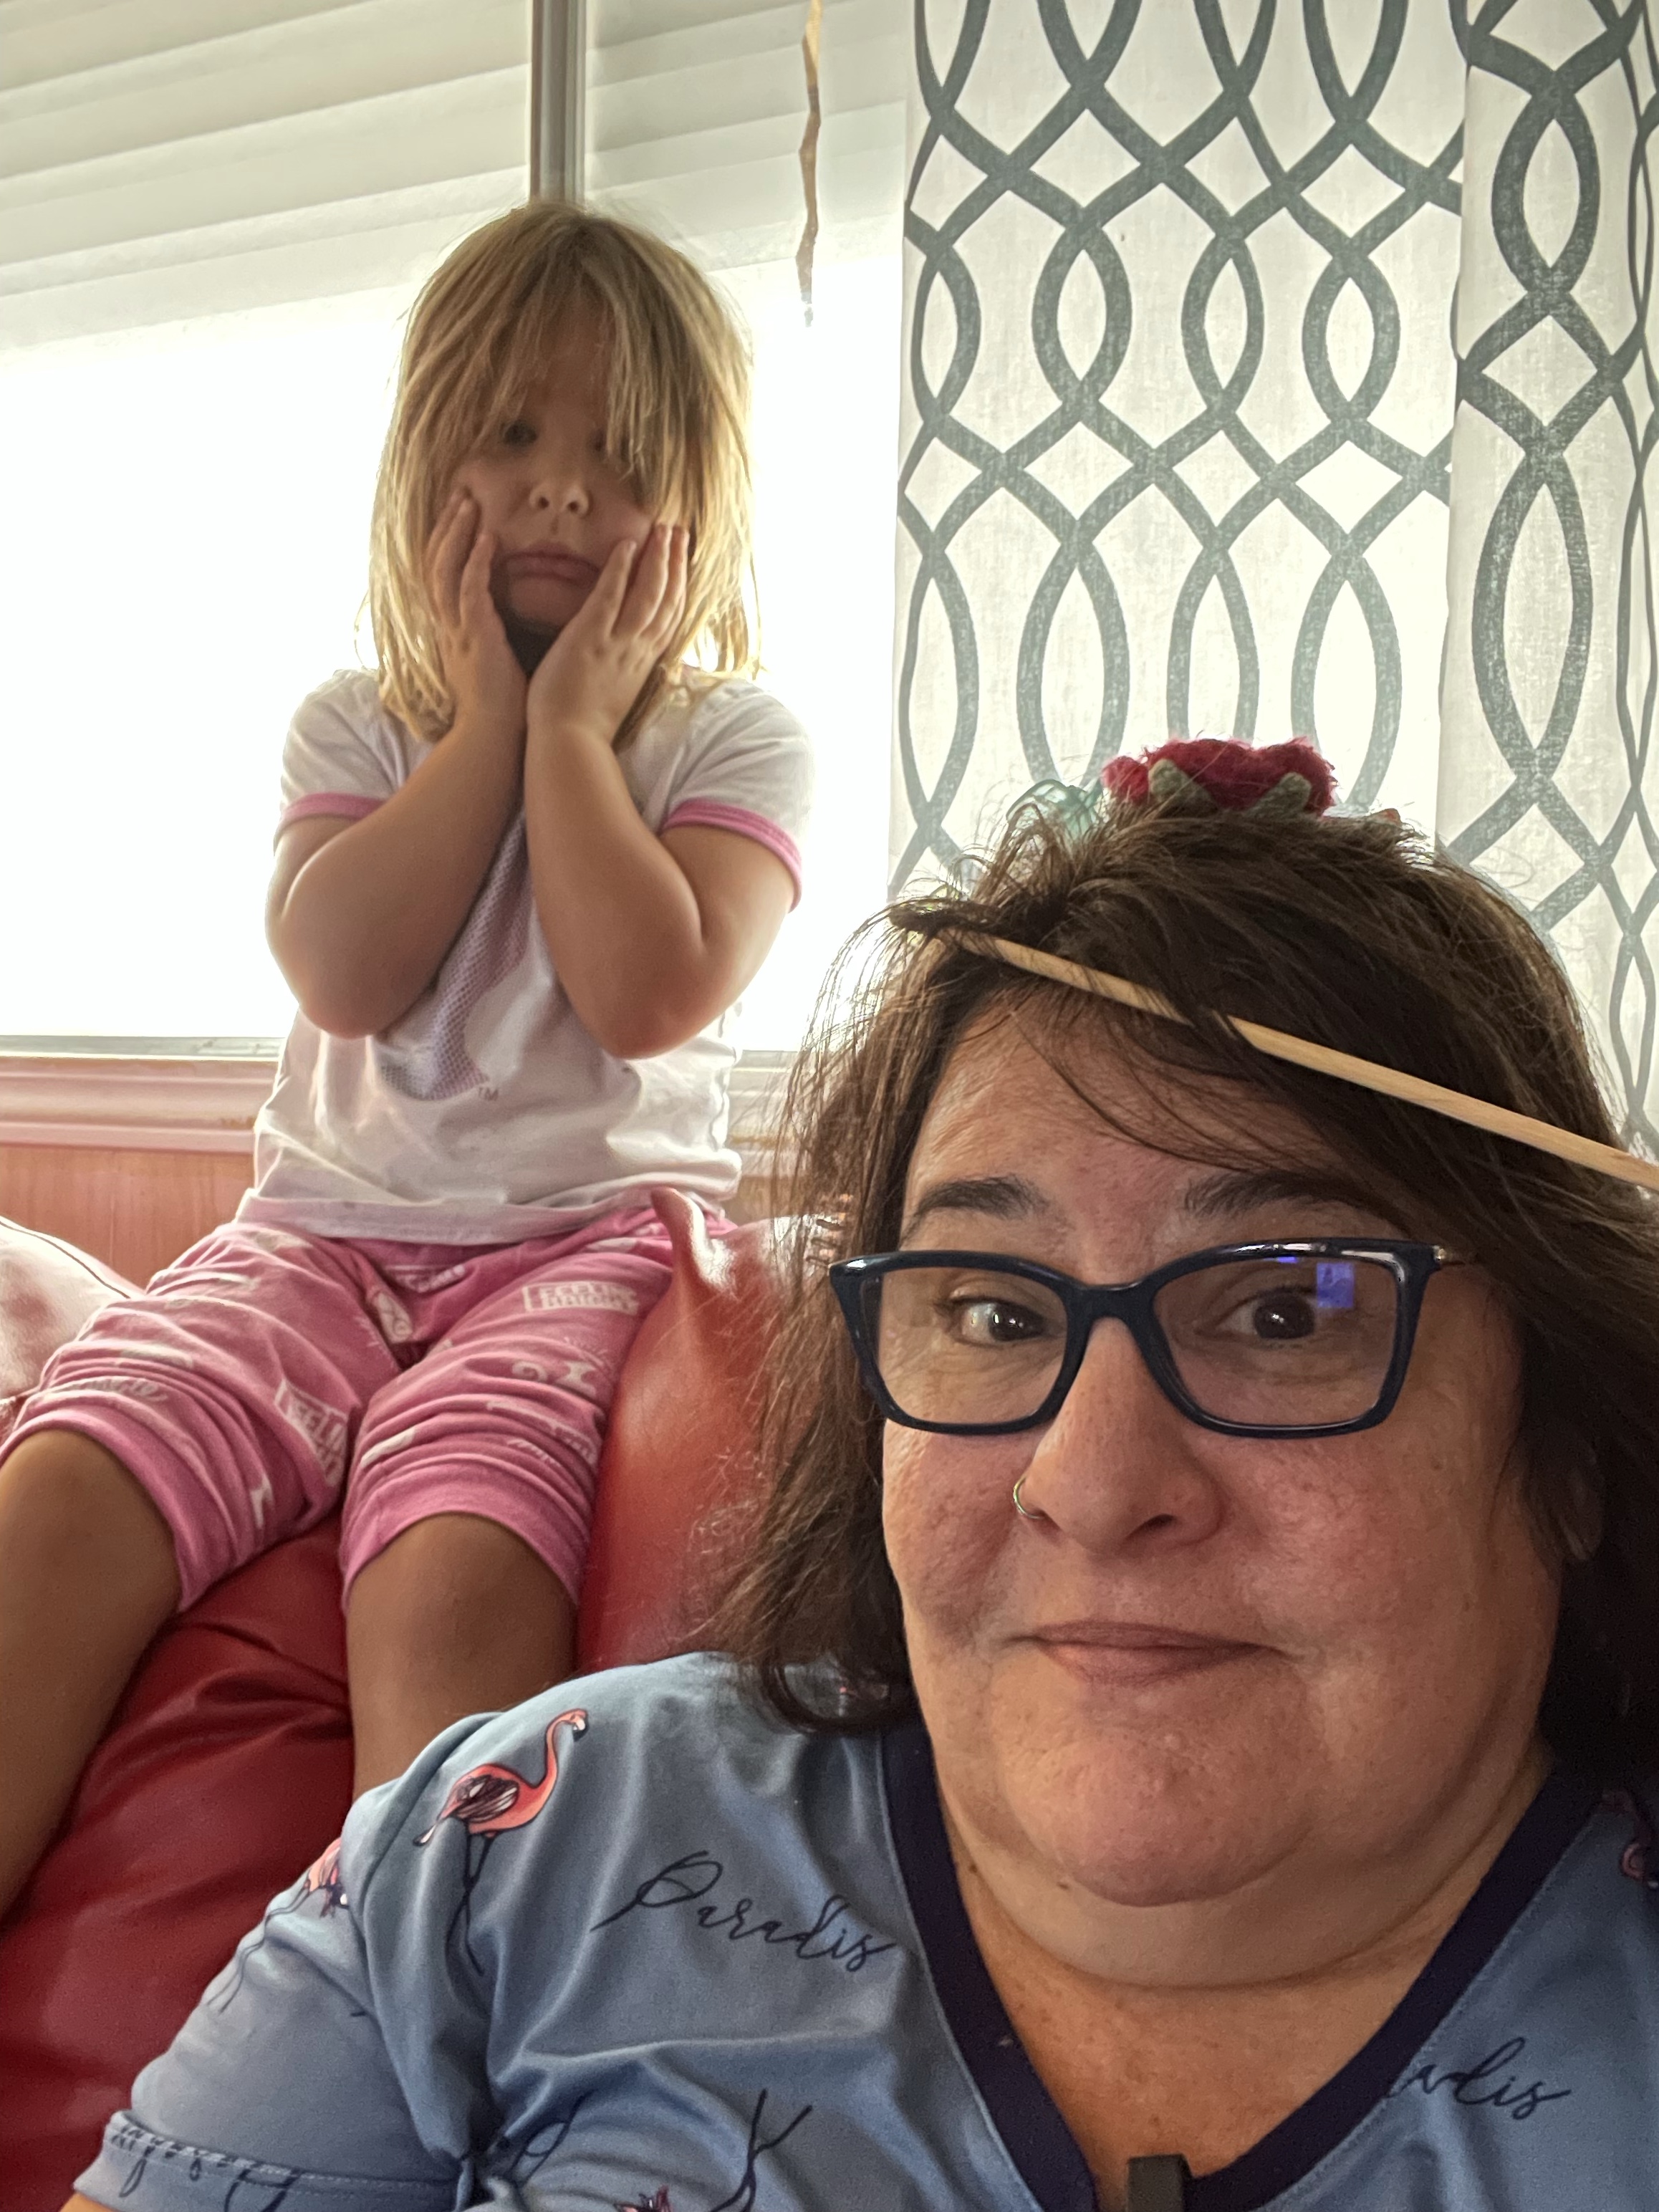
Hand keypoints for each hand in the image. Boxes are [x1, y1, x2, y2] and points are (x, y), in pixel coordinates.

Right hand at [426, 490, 526, 740]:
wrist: (493, 740)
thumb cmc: (502, 708)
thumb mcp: (494, 662)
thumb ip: (495, 635)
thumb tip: (510, 619)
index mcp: (454, 632)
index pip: (442, 577)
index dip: (448, 544)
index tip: (461, 515)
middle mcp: (448, 627)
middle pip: (435, 564)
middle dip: (446, 527)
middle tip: (460, 495)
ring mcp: (458, 632)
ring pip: (445, 571)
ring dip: (456, 534)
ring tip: (469, 504)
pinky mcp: (475, 639)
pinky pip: (468, 592)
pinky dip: (474, 562)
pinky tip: (488, 538)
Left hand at [525, 520, 688, 751]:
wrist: (569, 745)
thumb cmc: (583, 728)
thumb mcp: (613, 696)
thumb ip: (622, 672)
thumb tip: (625, 665)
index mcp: (642, 665)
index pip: (668, 619)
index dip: (678, 587)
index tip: (682, 562)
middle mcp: (637, 651)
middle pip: (667, 600)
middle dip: (676, 563)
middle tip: (680, 531)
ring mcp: (617, 644)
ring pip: (648, 594)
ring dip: (658, 558)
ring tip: (663, 528)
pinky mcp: (591, 639)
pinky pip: (611, 597)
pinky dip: (621, 569)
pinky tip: (627, 543)